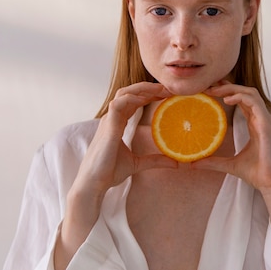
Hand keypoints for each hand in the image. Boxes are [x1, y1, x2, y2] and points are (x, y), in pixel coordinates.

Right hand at [70, 82, 176, 202]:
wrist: (94, 183)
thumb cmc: (109, 172)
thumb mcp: (138, 163)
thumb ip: (155, 160)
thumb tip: (176, 163)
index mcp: (117, 122)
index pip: (134, 101)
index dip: (149, 95)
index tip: (167, 95)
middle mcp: (112, 118)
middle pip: (130, 92)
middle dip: (149, 88)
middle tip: (168, 89)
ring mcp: (109, 120)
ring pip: (123, 93)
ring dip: (143, 89)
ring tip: (161, 90)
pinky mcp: (108, 127)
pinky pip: (117, 104)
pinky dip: (131, 98)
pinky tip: (145, 99)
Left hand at [194, 82, 270, 267]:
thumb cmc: (257, 173)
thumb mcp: (229, 165)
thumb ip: (213, 162)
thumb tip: (193, 163)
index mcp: (254, 123)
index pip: (241, 100)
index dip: (227, 91)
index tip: (209, 89)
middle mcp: (261, 118)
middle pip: (245, 92)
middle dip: (227, 86)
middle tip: (208, 86)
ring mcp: (265, 119)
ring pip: (250, 93)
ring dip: (232, 88)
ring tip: (215, 90)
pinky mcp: (267, 124)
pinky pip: (255, 102)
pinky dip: (241, 97)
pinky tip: (227, 100)